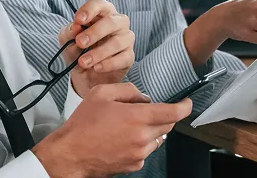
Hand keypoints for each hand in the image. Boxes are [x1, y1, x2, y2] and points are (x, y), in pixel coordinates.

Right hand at [32, 83, 191, 176]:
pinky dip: (141, 144)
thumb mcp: (102, 94)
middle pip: (167, 125)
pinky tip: (123, 139)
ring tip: (128, 126)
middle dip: (162, 116)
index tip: (186, 103)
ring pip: (158, 139)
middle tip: (144, 111)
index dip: (185, 106)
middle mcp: (143, 137)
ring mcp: (140, 154)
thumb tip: (144, 98)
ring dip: (151, 130)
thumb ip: (128, 91)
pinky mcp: (134, 165)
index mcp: (138, 118)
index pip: (174, 113)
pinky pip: (146, 151)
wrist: (70, 154)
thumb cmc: (83, 124)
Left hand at [60, 0, 134, 96]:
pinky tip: (96, 68)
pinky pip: (123, 58)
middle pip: (111, 21)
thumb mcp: (67, 41)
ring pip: (117, 41)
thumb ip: (69, 32)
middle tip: (80, 43)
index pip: (99, 3)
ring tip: (83, 62)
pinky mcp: (129, 56)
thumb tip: (75, 27)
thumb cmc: (78, 51)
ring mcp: (126, 39)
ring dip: (98, 52)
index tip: (78, 20)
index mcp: (101, 13)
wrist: (86, 75)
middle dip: (94, 32)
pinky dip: (108, 64)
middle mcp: (117, 22)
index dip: (89, 9)